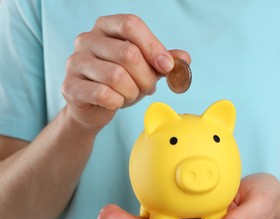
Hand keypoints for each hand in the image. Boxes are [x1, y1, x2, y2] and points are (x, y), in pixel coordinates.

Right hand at [61, 14, 190, 129]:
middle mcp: (87, 39)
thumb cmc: (121, 83)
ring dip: (132, 91)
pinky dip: (118, 102)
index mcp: (106, 27)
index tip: (167, 66)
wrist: (94, 108)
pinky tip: (116, 102)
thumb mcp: (146, 69)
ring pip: (116, 76)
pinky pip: (103, 94)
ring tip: (130, 94)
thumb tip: (184, 58)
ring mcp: (75, 62)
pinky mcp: (70, 86)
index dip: (153, 46)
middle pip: (128, 53)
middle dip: (146, 77)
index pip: (131, 25)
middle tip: (148, 88)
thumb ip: (164, 61)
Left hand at [97, 173, 279, 218]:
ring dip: (131, 216)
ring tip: (107, 210)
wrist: (265, 194)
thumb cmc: (264, 202)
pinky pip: (167, 201)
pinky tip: (137, 185)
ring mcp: (191, 217)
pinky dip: (150, 196)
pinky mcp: (190, 204)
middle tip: (104, 216)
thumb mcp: (260, 208)